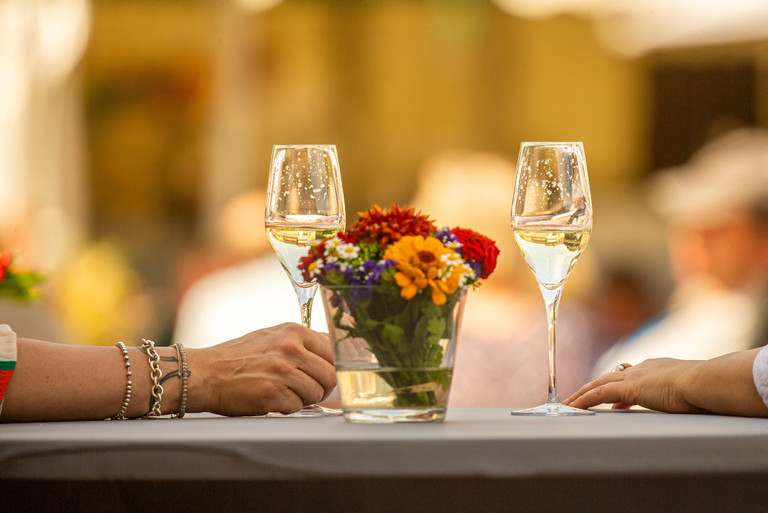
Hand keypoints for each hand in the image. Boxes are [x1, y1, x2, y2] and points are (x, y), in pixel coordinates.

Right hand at [187, 323, 336, 415]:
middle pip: (330, 376)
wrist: (205, 373)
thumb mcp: (273, 335)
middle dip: (321, 387)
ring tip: (285, 393)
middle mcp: (290, 349)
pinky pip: (297, 407)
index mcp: (294, 332)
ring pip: (316, 393)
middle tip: (305, 389)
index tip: (322, 375)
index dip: (330, 367)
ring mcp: (282, 371)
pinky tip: (273, 399)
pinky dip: (287, 408)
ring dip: (304, 399)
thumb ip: (302, 340)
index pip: (333, 352)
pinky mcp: (272, 394)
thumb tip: (331, 344)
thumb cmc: (238, 356)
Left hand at [563, 358, 704, 413]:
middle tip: (578, 397)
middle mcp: (642, 369)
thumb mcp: (691, 391)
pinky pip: (598, 395)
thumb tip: (682, 401)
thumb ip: (681, 394)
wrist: (706, 382)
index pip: (630, 376)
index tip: (611, 397)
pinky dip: (583, 400)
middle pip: (608, 378)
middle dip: (592, 388)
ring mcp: (634, 378)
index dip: (617, 386)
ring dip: (581, 395)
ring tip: (568, 404)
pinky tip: (572, 407)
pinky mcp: (628, 389)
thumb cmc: (707, 389)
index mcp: (657, 368)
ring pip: (598, 385)